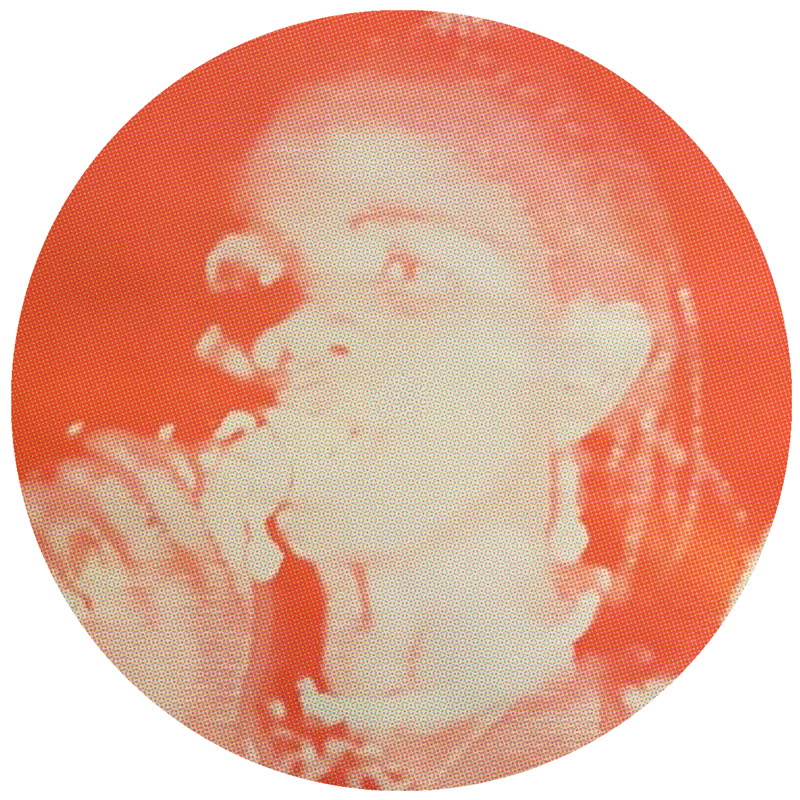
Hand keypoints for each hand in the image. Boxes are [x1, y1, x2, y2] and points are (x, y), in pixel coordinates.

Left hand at [21, 428, 268, 749]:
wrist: (188, 733)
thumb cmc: (209, 669)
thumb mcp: (238, 603)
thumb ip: (229, 545)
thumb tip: (214, 492)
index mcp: (208, 560)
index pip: (165, 479)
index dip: (126, 447)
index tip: (104, 440)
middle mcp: (168, 573)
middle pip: (112, 491)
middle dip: (79, 467)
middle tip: (65, 466)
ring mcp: (124, 601)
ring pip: (71, 521)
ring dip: (46, 494)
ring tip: (39, 491)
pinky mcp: (85, 627)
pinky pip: (48, 565)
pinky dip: (34, 536)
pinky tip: (31, 524)